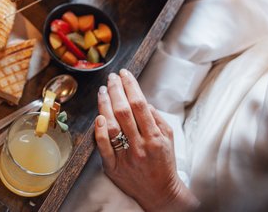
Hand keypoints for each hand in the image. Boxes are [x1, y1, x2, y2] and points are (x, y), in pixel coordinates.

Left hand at [94, 70, 198, 211]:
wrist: (161, 194)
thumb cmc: (164, 163)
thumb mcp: (169, 138)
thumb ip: (156, 118)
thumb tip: (142, 101)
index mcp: (155, 137)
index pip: (140, 105)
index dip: (130, 86)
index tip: (124, 74)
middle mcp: (140, 146)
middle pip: (123, 112)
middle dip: (116, 90)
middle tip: (111, 77)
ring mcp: (125, 157)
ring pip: (111, 126)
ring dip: (105, 105)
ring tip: (102, 91)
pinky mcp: (113, 168)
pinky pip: (103, 147)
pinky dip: (99, 131)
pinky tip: (98, 116)